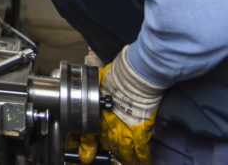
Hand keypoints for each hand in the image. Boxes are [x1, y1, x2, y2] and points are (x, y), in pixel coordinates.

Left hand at [98, 45, 165, 164]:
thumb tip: (90, 72)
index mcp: (95, 114)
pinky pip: (141, 149)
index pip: (87, 134)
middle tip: (108, 158)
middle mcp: (108, 125)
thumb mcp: (98, 80)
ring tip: (127, 162)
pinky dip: (142, 157)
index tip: (84, 153)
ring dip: (125, 157)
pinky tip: (143, 161)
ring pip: (123, 150)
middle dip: (107, 153)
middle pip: (106, 145)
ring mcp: (124, 130)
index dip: (86, 145)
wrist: (132, 77)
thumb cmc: (115, 75)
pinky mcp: (140, 132)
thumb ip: (95, 84)